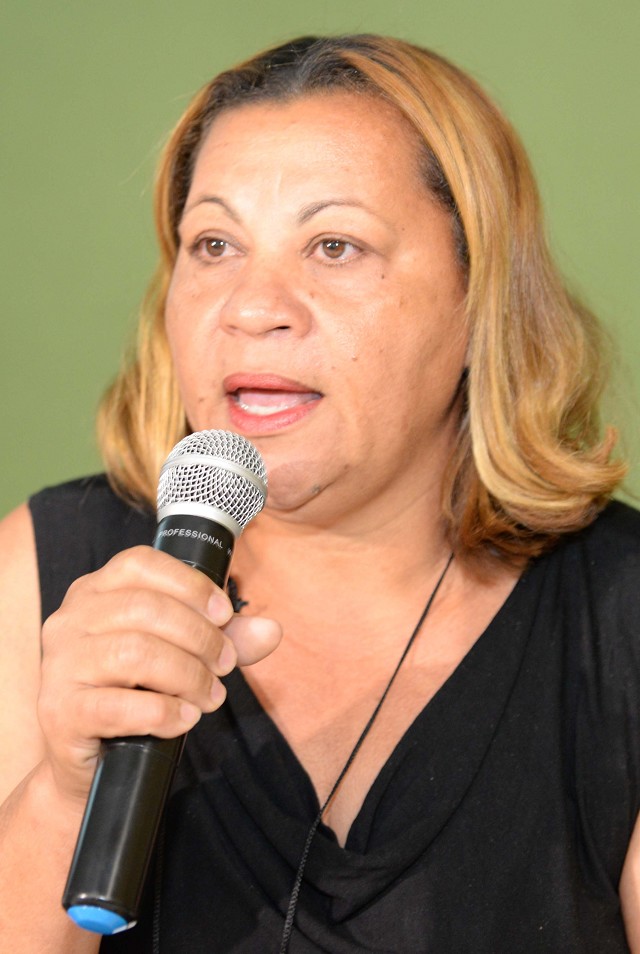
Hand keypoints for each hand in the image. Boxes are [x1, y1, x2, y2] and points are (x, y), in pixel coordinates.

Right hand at [37, 546, 280, 803]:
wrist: (92, 763)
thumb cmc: (138, 695)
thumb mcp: (185, 656)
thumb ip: (227, 639)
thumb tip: (272, 630)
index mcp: (95, 591)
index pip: (140, 564)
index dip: (190, 585)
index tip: (225, 615)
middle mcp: (70, 621)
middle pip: (144, 608)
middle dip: (200, 637)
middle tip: (226, 664)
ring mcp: (59, 666)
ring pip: (134, 652)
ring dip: (187, 675)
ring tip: (210, 695)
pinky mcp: (60, 712)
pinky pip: (119, 706)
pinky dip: (164, 712)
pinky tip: (184, 719)